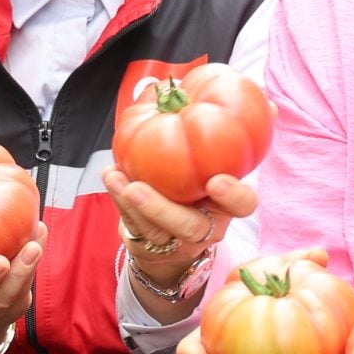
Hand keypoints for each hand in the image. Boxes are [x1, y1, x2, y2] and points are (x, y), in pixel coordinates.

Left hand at [107, 169, 250, 297]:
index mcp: (226, 209)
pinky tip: (110, 177)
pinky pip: (134, 227)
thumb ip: (202, 160)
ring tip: (114, 177)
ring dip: (129, 203)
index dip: (234, 196)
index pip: (243, 205)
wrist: (172, 239)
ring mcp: (177, 244)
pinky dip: (118, 200)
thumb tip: (183, 104)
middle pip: (191, 226)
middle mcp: (207, 231)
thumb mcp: (205, 182)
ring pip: (156, 230)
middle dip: (162, 208)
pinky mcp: (150, 249)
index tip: (216, 181)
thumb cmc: (193, 195)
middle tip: (135, 188)